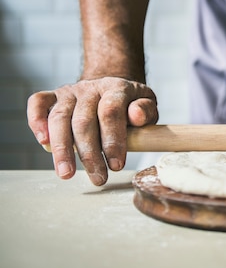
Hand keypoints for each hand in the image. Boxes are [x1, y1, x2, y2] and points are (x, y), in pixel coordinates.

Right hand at [27, 77, 158, 184]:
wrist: (110, 89)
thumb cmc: (130, 104)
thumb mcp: (146, 105)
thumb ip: (146, 110)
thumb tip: (137, 115)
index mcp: (116, 88)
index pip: (111, 112)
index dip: (113, 140)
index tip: (117, 166)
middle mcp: (90, 88)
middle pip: (84, 121)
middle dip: (90, 154)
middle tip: (98, 178)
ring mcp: (70, 91)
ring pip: (59, 118)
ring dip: (62, 149)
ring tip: (67, 174)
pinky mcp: (52, 96)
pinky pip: (38, 103)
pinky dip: (36, 121)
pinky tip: (42, 142)